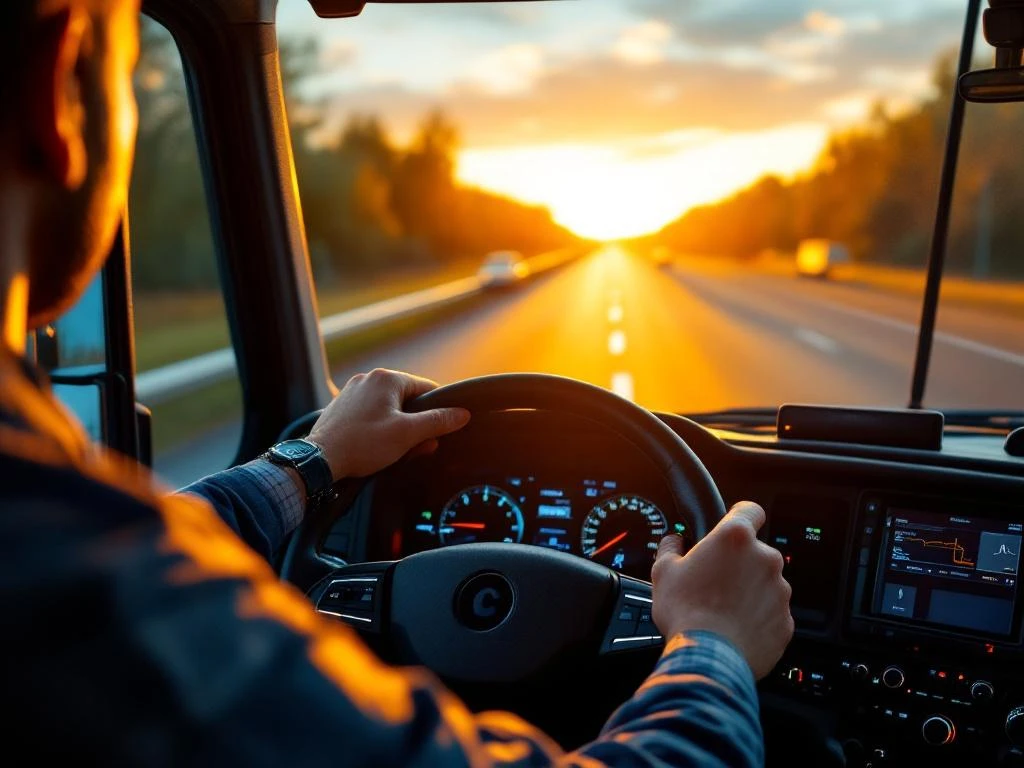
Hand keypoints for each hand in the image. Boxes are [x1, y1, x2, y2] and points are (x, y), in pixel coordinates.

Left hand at [307, 369, 469, 479]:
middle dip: (416, 424)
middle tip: (418, 447)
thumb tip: (462, 413)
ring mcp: (352, 392)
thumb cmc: (363, 444)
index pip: (426, 389)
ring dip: (398, 429)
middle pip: (407, 400)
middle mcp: (368, 379)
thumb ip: (437, 422)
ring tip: (395, 451)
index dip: (438, 410)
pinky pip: (370, 415)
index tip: (442, 428)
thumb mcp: (408, 434)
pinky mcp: (342, 407)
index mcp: (387, 379)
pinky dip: (379, 429)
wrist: (320, 459)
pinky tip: (376, 448)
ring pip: (388, 409)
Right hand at [651, 501, 792, 679]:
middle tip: (715, 582)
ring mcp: (780, 591)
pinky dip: (757, 617)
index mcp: (736, 539)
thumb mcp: (664, 572)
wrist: (708, 658)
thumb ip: (671, 547)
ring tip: (723, 611)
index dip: (740, 516)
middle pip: (756, 552)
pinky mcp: (786, 620)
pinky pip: (772, 612)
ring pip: (765, 583)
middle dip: (739, 564)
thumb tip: (673, 542)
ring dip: (749, 592)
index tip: (731, 527)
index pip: (750, 510)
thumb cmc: (686, 611)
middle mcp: (765, 559)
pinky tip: (735, 628)